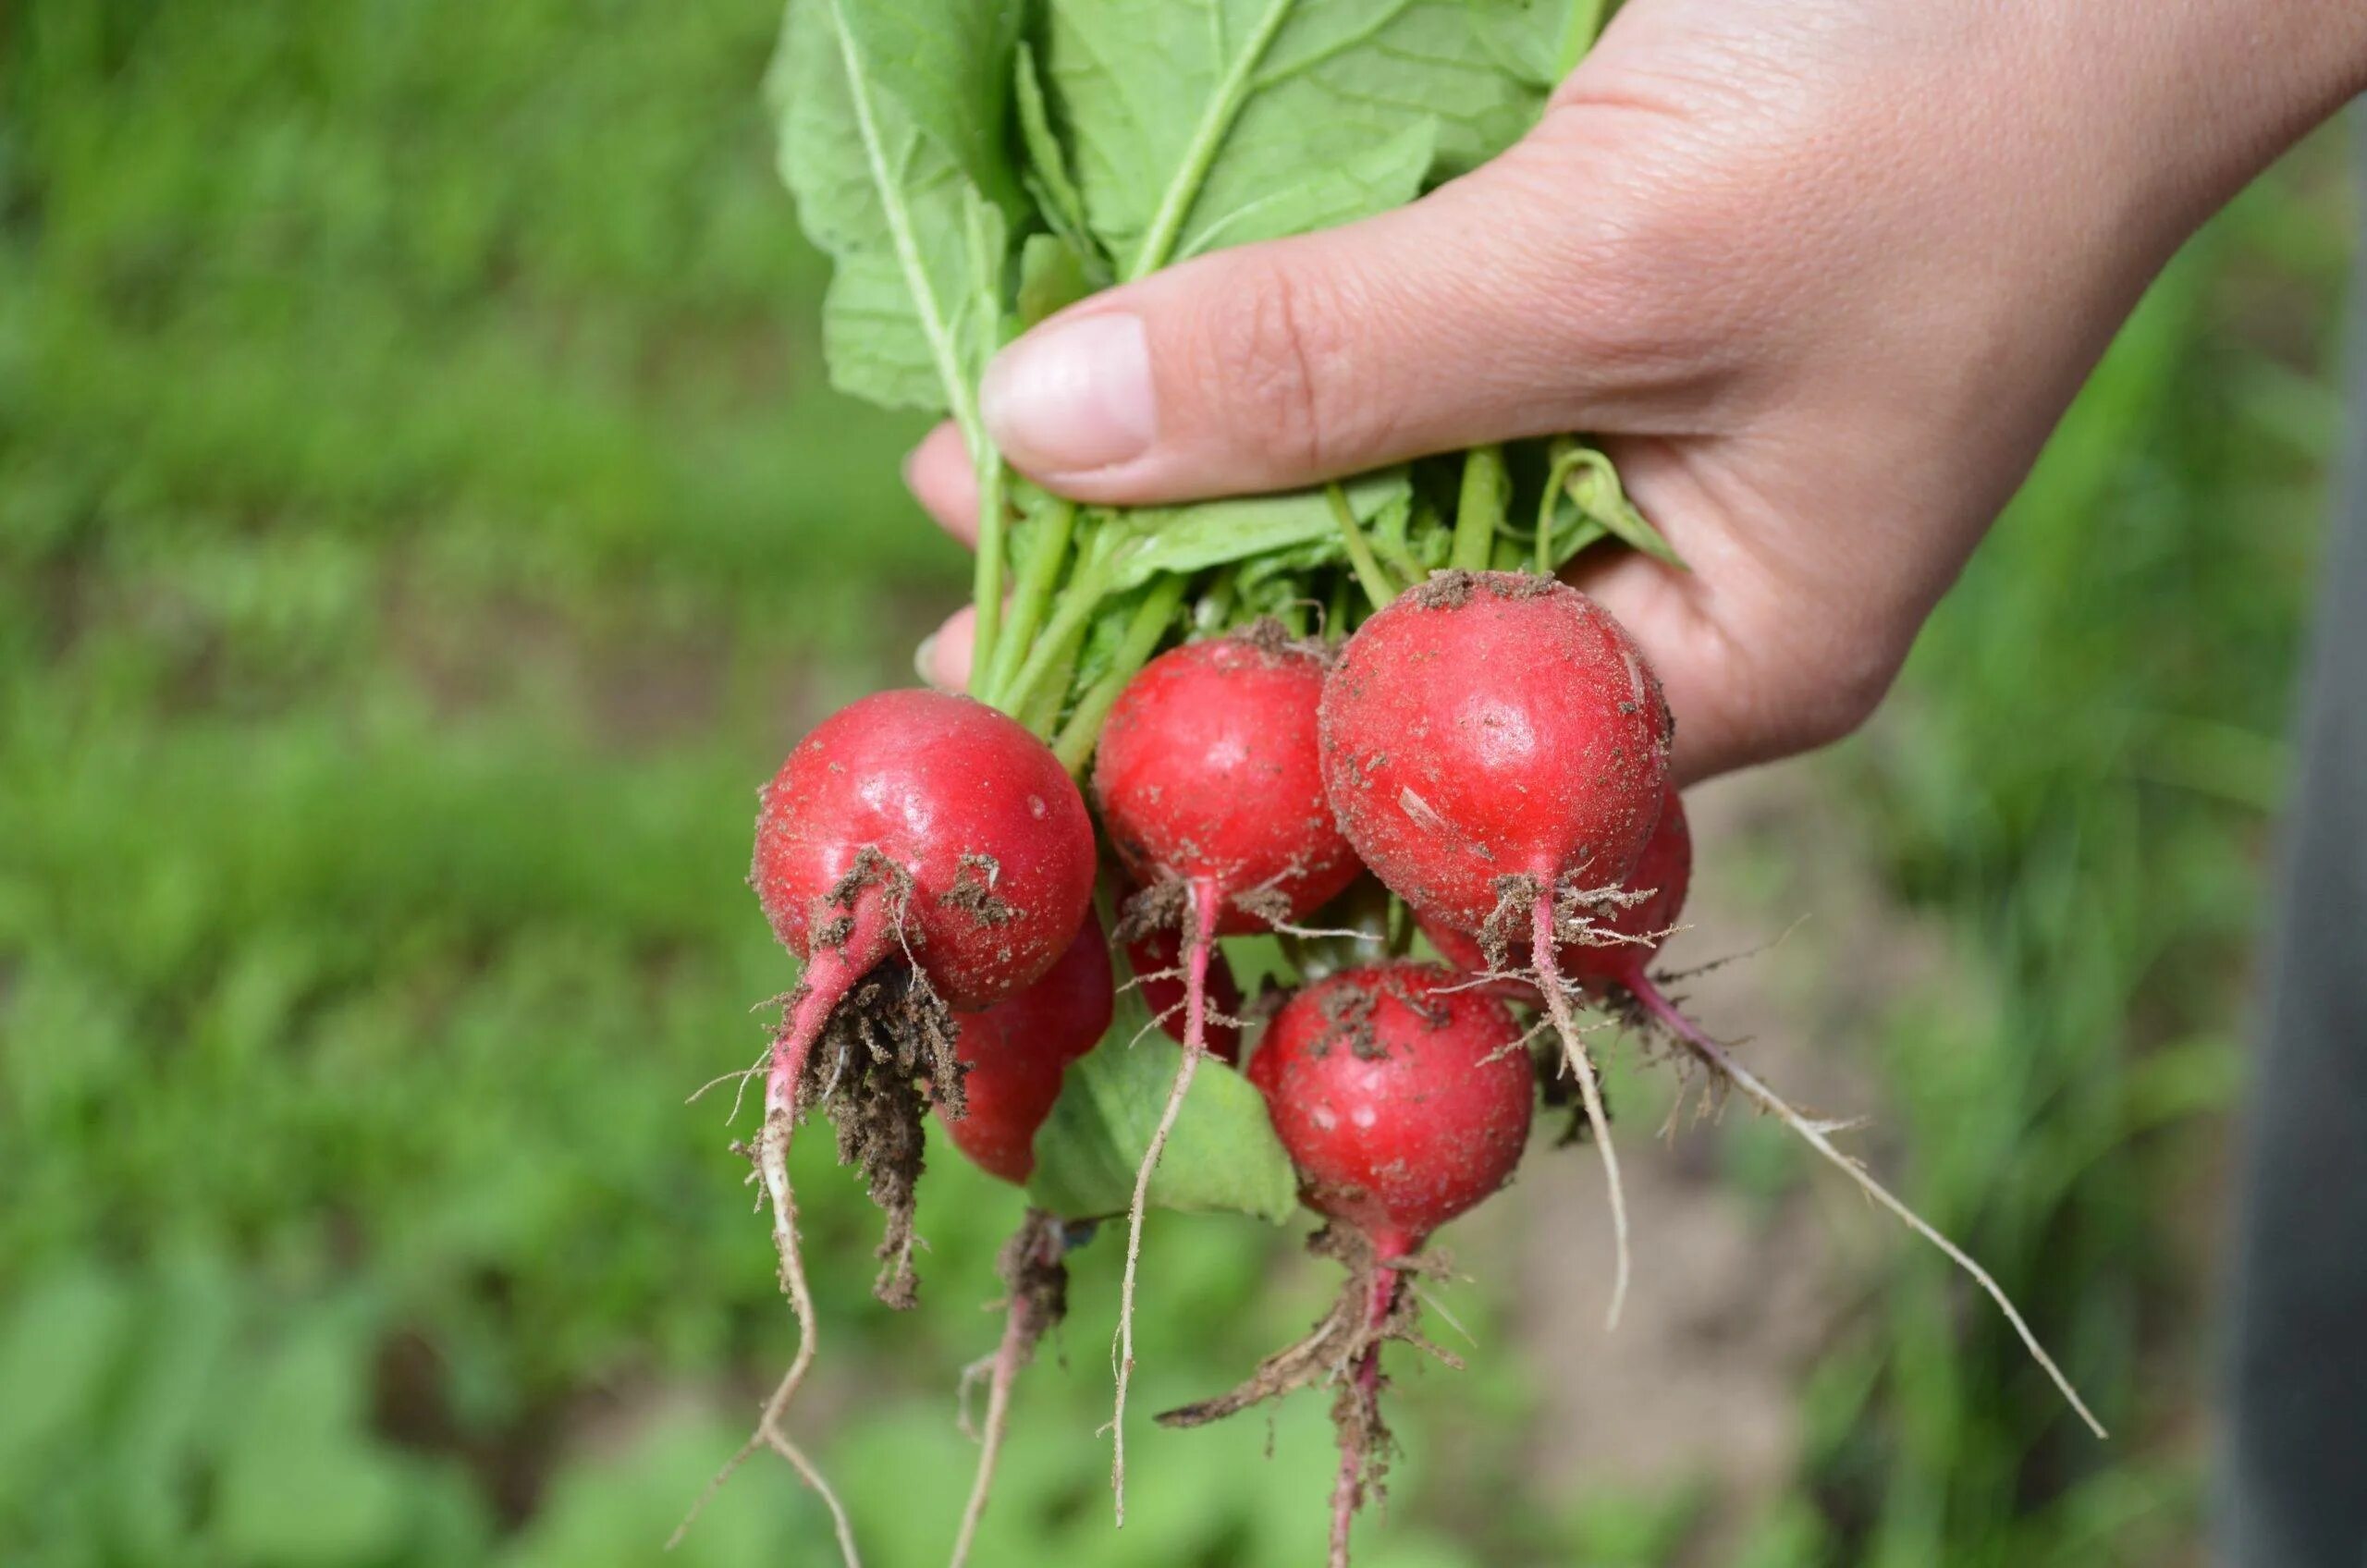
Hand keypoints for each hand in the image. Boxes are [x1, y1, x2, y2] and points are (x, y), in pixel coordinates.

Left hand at [908, 0, 2366, 782]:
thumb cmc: (1938, 102)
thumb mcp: (1615, 261)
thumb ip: (1333, 359)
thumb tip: (1037, 434)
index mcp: (1718, 662)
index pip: (1425, 774)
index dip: (1213, 758)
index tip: (1024, 720)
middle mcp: (1650, 585)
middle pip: (1362, 645)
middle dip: (1163, 613)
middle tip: (954, 604)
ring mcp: (1606, 447)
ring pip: (1350, 497)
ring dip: (1183, 473)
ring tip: (980, 465)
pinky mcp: (1569, 319)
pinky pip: (1383, 367)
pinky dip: (1256, 352)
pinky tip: (1110, 352)